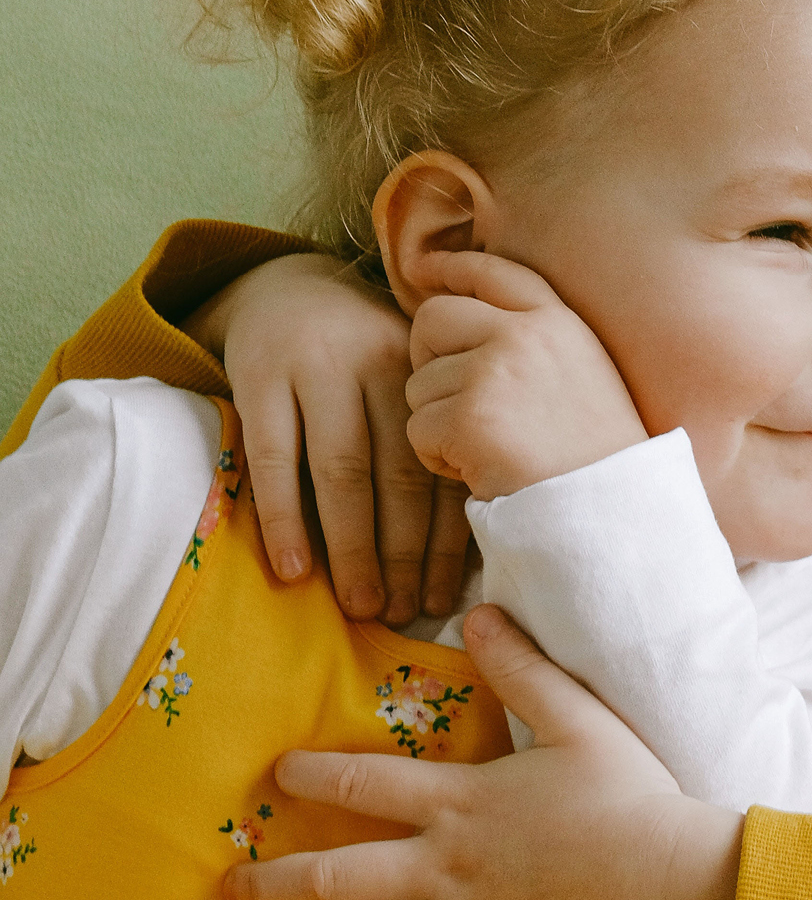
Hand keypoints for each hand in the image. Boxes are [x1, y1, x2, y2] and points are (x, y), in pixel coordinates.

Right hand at [185, 253, 471, 623]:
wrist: (286, 286)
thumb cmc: (364, 356)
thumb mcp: (410, 381)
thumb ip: (434, 440)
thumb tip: (464, 546)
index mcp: (430, 372)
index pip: (444, 467)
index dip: (447, 539)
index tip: (446, 597)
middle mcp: (381, 367)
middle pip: (400, 476)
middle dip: (404, 554)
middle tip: (404, 612)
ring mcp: (317, 369)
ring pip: (342, 472)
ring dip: (352, 547)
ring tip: (360, 604)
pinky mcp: (259, 377)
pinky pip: (273, 459)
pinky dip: (284, 518)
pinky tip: (292, 569)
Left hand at [226, 605, 742, 899]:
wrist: (665, 884)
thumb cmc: (629, 797)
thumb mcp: (580, 719)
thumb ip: (524, 668)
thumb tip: (480, 611)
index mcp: (462, 802)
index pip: (365, 786)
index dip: (313, 777)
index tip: (277, 775)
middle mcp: (444, 867)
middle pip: (336, 877)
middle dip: (275, 883)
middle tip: (233, 887)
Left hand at [404, 250, 648, 500]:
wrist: (614, 508)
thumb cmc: (598, 455)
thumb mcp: (585, 374)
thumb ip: (536, 342)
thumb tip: (463, 323)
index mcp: (561, 322)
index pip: (494, 271)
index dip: (451, 266)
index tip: (422, 270)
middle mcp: (526, 334)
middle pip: (433, 318)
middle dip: (426, 358)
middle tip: (451, 400)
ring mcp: (495, 372)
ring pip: (420, 385)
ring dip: (440, 422)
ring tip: (489, 449)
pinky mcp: (469, 418)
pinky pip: (418, 429)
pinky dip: (438, 458)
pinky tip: (479, 470)